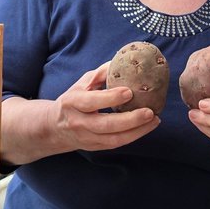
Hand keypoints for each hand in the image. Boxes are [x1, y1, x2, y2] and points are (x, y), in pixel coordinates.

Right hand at [0, 62, 159, 163]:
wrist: (55, 128)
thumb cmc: (74, 100)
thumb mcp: (82, 83)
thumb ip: (102, 73)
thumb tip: (123, 61)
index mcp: (72, 103)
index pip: (92, 102)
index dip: (110, 98)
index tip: (129, 91)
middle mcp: (78, 123)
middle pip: (106, 125)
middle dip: (130, 120)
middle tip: (149, 112)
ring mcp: (87, 138)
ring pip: (114, 139)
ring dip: (137, 131)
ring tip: (155, 120)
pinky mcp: (95, 147)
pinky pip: (117, 144)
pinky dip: (134, 136)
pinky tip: (148, 126)